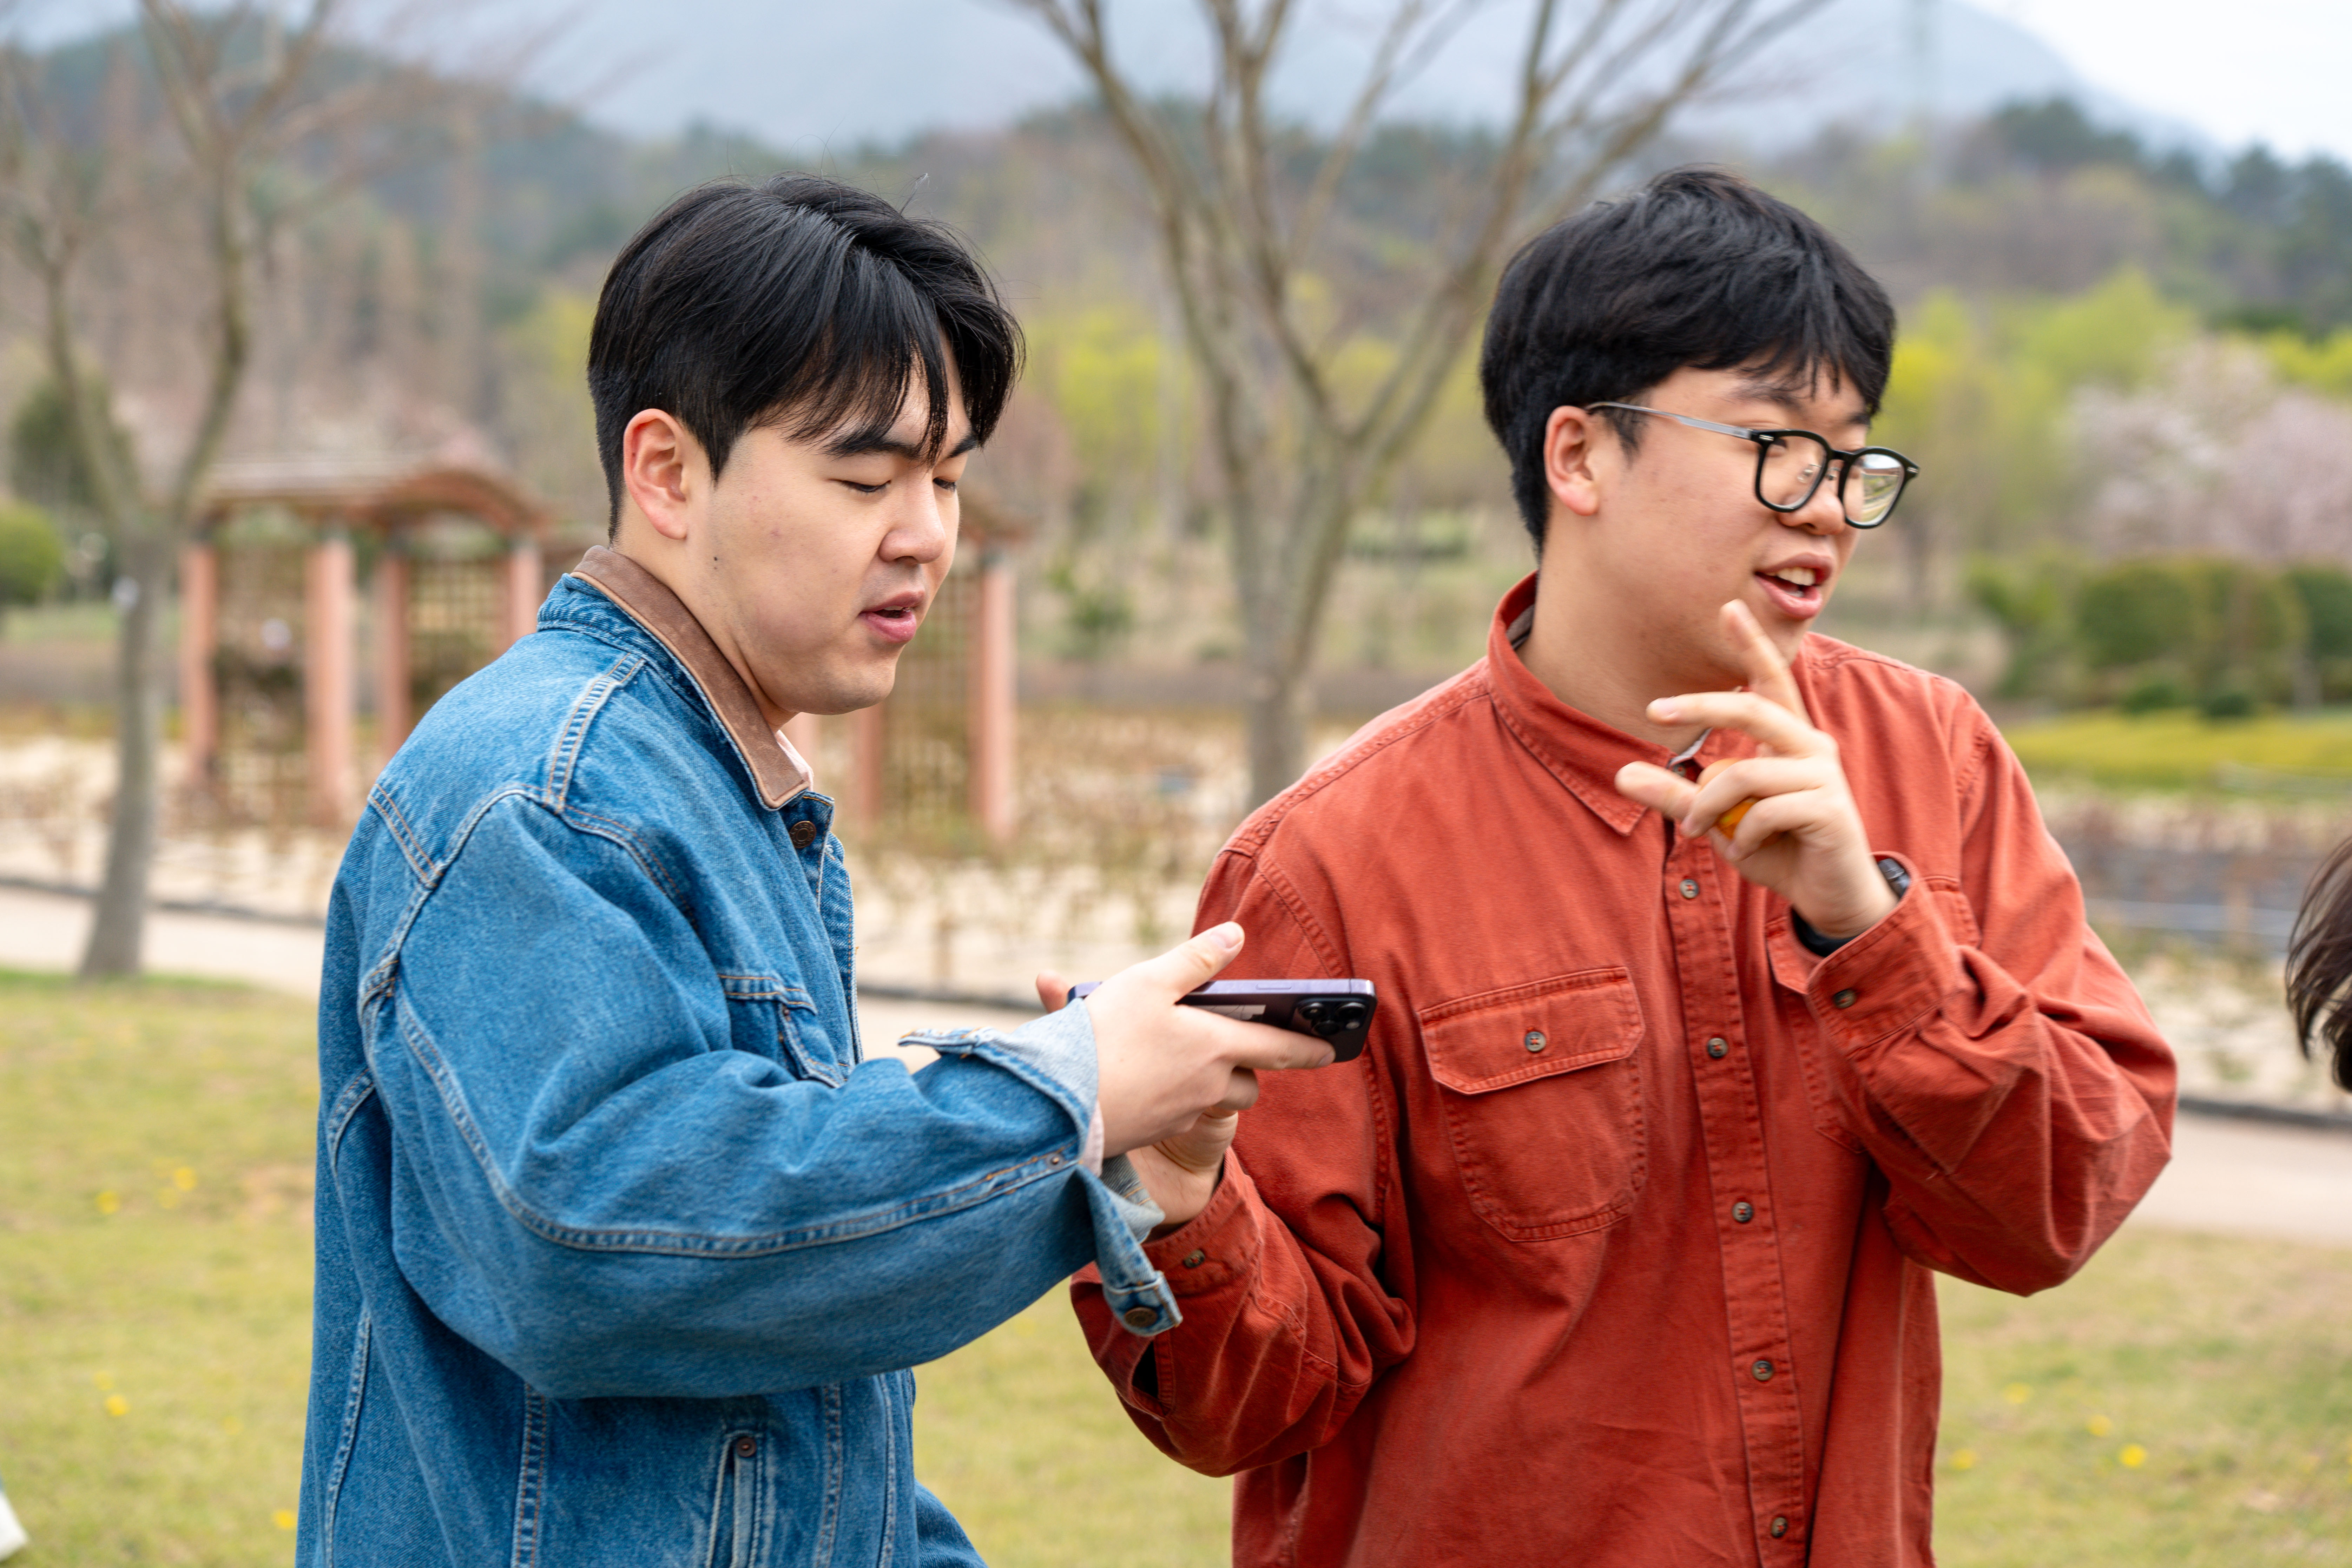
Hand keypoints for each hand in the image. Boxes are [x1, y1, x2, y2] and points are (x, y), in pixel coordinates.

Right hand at [1035, 924, 1332, 1233]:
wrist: (1058, 1107)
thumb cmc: (1105, 1039)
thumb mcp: (1149, 983)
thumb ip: (1196, 959)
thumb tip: (1236, 934)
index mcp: (1216, 1047)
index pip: (1280, 1050)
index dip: (1308, 1048)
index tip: (1330, 1050)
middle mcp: (1207, 1086)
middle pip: (1248, 1085)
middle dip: (1247, 1069)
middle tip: (1227, 1045)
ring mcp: (1181, 1114)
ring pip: (1213, 1100)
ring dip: (1210, 1083)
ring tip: (1176, 1056)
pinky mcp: (1153, 1132)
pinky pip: (1178, 1112)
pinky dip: (1171, 1095)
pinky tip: (1138, 1075)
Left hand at [1612, 601, 1896, 940]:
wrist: (1830, 897)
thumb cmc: (1776, 849)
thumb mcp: (1718, 820)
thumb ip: (1676, 796)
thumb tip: (1621, 774)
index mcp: (1788, 740)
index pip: (1771, 681)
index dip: (1752, 644)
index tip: (1728, 607)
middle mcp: (1811, 747)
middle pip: (1752, 708)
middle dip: (1702, 704)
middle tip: (1653, 708)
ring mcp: (1824, 777)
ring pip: (1745, 772)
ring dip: (1709, 805)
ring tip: (1700, 830)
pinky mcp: (1830, 810)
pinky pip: (1765, 811)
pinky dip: (1742, 834)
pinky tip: (1747, 847)